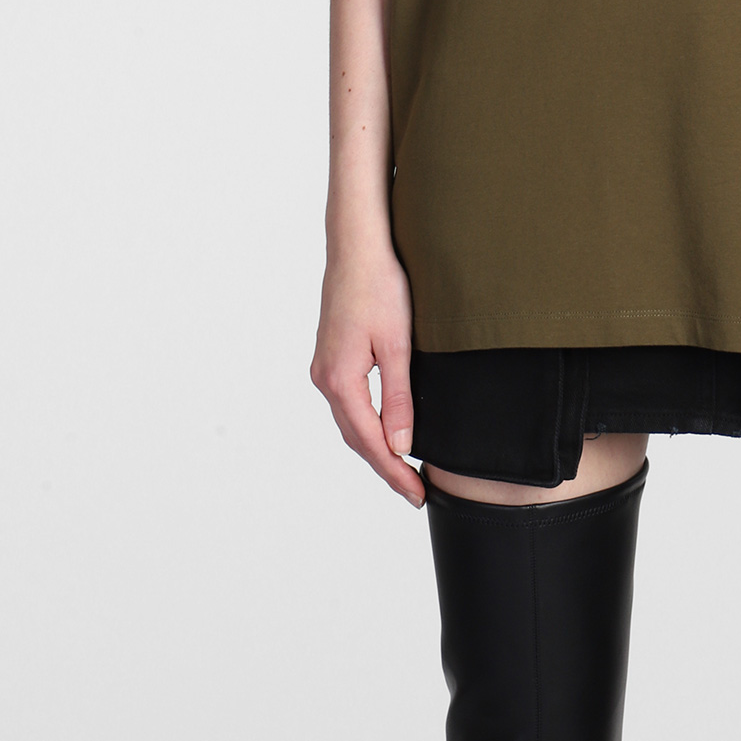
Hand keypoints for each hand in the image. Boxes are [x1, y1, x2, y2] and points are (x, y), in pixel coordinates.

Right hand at [310, 239, 424, 505]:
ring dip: (374, 447)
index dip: (394, 472)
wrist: (357, 245)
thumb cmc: (380, 286)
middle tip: (414, 491)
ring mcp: (324, 367)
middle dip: (385, 466)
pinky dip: (366, 423)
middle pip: (356, 438)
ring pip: (350, 421)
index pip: (370, 442)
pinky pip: (348, 403)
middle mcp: (325, 378)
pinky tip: (384, 428)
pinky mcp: (331, 355)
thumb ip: (399, 397)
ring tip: (404, 469)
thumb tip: (402, 445)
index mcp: (341, 380)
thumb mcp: (398, 344)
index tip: (416, 495)